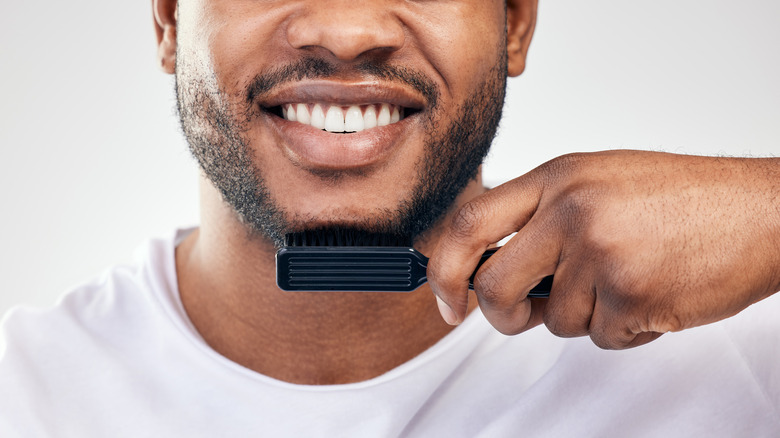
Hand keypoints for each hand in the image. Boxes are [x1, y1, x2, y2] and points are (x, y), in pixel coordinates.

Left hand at [427, 150, 779, 348]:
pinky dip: (623, 329)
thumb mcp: (596, 183)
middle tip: (524, 313)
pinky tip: (652, 294)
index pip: (468, 224)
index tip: (446, 300)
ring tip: (627, 280)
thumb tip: (488, 262)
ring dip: (585, 315)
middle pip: (493, 285)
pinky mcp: (631, 294)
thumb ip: (540, 216)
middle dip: (502, 314)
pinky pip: (599, 337)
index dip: (444, 270)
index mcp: (557, 178)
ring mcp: (600, 252)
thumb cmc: (681, 199)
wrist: (761, 211)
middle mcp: (571, 210)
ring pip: (553, 319)